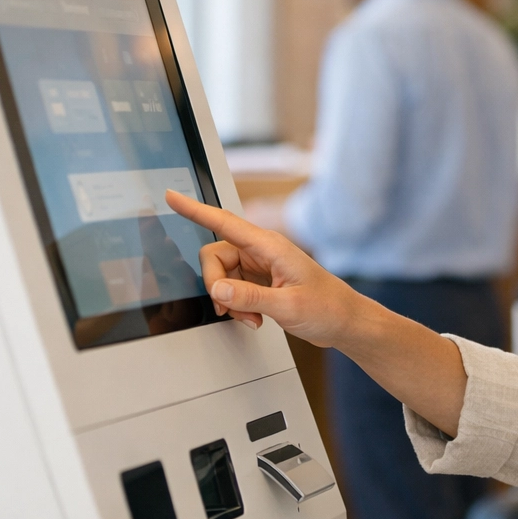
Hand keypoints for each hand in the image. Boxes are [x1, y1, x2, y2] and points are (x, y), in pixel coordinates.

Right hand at [164, 190, 361, 345]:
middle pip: (215, 256)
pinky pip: (232, 287)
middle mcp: (262, 251)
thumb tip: (218, 289)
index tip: (172, 196)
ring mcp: (260, 265)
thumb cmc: (328, 307)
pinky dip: (237, 305)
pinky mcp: (260, 280)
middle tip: (231, 309)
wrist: (345, 322)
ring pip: (222, 275)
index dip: (195, 209)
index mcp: (270, 246)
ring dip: (229, 300)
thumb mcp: (288, 306)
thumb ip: (250, 297)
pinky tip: (255, 318)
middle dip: (216, 285)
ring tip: (252, 317)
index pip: (224, 222)